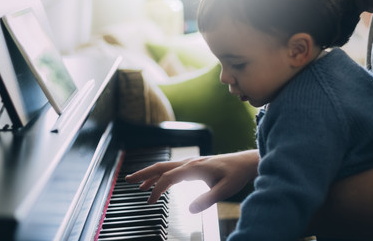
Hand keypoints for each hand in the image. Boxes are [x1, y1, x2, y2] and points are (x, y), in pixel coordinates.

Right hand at [125, 149, 259, 212]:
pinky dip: (162, 175)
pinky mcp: (195, 165)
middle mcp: (190, 162)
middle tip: (127, 180)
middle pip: (161, 166)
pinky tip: (159, 183)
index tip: (149, 202)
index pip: (168, 177)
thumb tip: (190, 209)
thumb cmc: (236, 175)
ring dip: (151, 174)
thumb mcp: (224, 190)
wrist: (245, 163)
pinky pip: (173, 169)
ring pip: (166, 167)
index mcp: (194, 167)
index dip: (156, 189)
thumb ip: (207, 199)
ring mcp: (192, 162)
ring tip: (138, 185)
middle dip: (143, 174)